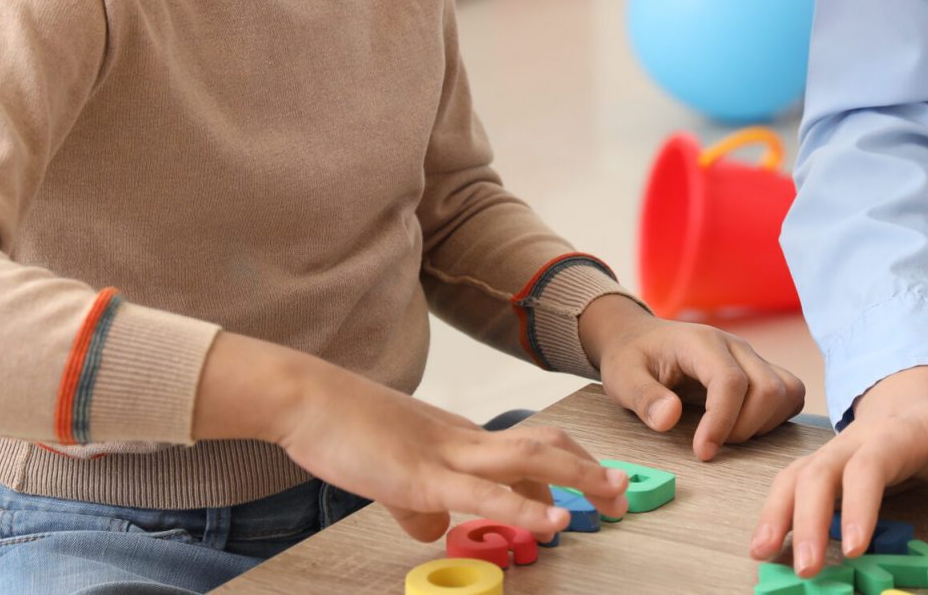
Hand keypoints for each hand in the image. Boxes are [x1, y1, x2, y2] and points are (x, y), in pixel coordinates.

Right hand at [192, 332, 629, 540]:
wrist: (305, 398)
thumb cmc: (341, 429)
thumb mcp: (388, 474)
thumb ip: (415, 503)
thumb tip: (430, 529)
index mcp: (457, 437)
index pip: (527, 445)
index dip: (567, 461)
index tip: (597, 480)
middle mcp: (463, 439)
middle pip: (543, 446)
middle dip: (587, 468)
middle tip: (622, 491)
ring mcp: (446, 455)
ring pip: (528, 461)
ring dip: (576, 476)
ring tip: (612, 494)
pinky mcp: (423, 476)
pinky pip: (485, 495)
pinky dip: (526, 508)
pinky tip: (555, 521)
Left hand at [579, 295, 805, 460]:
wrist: (638, 339)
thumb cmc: (631, 358)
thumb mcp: (622, 378)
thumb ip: (644, 398)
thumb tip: (669, 418)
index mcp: (701, 343)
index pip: (731, 381)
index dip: (722, 422)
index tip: (702, 452)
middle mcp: (735, 346)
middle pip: (768, 389)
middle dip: (744, 429)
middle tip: (710, 444)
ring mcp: (751, 357)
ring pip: (786, 392)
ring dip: (763, 425)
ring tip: (727, 436)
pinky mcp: (759, 370)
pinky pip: (790, 393)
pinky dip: (776, 418)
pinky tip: (745, 428)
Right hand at [749, 365, 927, 577]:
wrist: (913, 401)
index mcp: (892, 434)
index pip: (868, 466)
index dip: (858, 505)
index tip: (854, 550)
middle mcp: (851, 441)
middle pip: (820, 472)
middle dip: (808, 520)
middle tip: (807, 568)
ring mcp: (831, 453)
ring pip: (795, 475)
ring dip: (776, 515)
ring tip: (762, 554)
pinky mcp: (818, 467)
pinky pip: (789, 484)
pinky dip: (772, 513)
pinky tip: (764, 545)